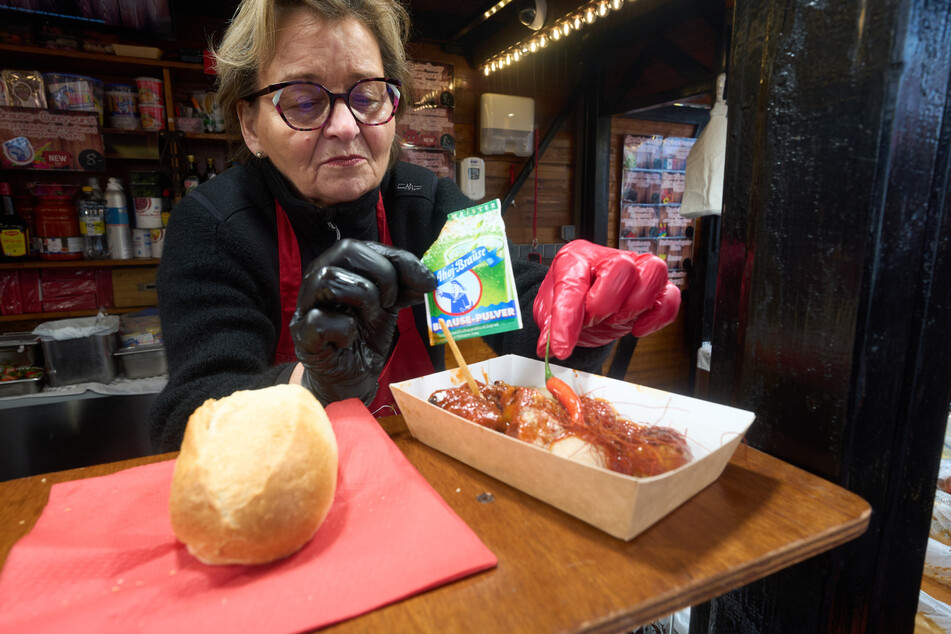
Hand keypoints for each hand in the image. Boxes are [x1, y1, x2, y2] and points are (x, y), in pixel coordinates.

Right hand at [290, 239, 435, 404]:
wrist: (351, 377)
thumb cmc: (365, 336)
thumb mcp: (390, 306)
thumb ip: (405, 287)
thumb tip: (429, 278)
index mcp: (339, 267)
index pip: (365, 246)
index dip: (399, 259)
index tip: (427, 281)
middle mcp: (318, 278)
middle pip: (346, 250)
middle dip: (382, 274)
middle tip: (392, 301)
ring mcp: (306, 306)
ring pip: (329, 279)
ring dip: (364, 297)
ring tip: (371, 317)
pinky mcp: (302, 336)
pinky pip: (320, 320)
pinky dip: (344, 329)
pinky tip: (350, 338)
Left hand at [533, 240, 680, 359]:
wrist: (585, 305)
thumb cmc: (570, 300)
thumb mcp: (549, 312)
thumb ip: (551, 327)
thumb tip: (551, 347)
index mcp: (576, 258)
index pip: (573, 283)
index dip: (567, 319)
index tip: (561, 346)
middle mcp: (608, 259)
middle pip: (622, 267)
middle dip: (605, 303)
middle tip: (593, 320)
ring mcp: (636, 270)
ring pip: (654, 270)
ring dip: (634, 304)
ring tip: (615, 320)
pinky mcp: (655, 290)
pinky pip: (671, 296)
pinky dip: (658, 317)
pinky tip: (638, 328)